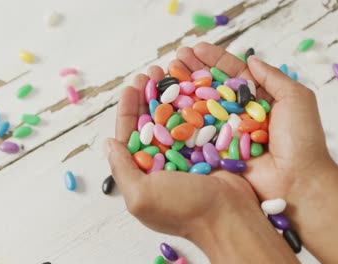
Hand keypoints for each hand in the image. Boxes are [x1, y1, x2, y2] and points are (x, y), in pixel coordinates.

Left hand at [107, 63, 297, 262]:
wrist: (229, 218)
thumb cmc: (183, 209)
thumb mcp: (141, 195)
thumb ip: (122, 169)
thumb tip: (108, 144)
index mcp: (144, 171)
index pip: (130, 135)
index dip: (129, 109)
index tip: (131, 86)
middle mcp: (164, 160)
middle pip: (153, 121)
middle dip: (150, 95)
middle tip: (153, 71)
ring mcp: (188, 153)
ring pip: (176, 117)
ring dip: (171, 94)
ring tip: (171, 71)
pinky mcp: (209, 148)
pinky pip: (198, 120)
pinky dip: (195, 102)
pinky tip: (194, 85)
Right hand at [175, 42, 335, 201]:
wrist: (297, 180)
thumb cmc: (302, 139)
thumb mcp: (296, 98)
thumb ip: (273, 77)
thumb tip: (251, 59)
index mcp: (259, 99)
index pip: (233, 74)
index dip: (214, 61)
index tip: (196, 49)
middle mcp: (241, 114)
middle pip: (213, 88)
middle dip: (194, 73)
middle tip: (175, 59)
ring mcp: (228, 133)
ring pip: (202, 109)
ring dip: (184, 92)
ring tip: (166, 76)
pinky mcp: (219, 151)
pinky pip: (199, 134)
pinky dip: (183, 121)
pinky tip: (167, 106)